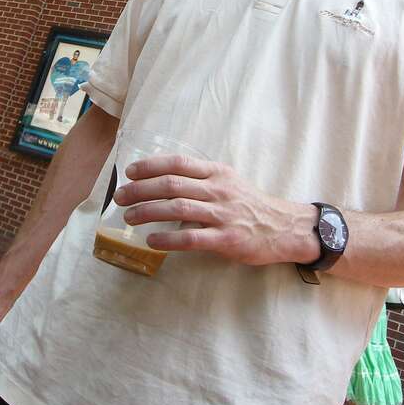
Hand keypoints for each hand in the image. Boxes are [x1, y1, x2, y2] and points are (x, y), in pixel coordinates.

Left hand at [114, 155, 318, 265]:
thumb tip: (164, 180)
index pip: (178, 163)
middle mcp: (218, 190)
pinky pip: (191, 238)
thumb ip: (201, 179)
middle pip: (172, 184)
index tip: (130, 171)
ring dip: (148, 212)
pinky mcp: (226, 239)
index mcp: (217, 173)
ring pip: (177, 208)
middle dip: (140, 189)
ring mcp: (222, 214)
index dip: (151, 166)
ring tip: (128, 217)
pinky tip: (152, 241)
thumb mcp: (228, 182)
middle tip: (120, 196)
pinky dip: (168, 239)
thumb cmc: (250, 205)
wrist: (284, 228)